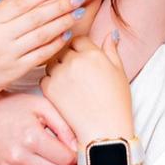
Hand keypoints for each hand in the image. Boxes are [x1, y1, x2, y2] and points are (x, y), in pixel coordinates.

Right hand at [0, 0, 82, 108]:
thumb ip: (0, 7)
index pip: (22, 3)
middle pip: (36, 17)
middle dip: (61, 5)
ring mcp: (8, 55)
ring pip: (42, 35)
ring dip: (63, 23)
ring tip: (78, 12)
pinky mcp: (14, 71)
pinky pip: (40, 55)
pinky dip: (55, 44)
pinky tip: (66, 34)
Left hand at [41, 29, 135, 148]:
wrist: (104, 130)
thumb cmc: (115, 102)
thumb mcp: (119, 72)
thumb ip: (111, 50)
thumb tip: (110, 34)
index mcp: (93, 53)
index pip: (78, 39)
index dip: (80, 48)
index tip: (84, 59)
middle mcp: (74, 60)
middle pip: (64, 50)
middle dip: (69, 57)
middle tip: (77, 73)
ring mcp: (60, 75)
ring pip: (52, 63)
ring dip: (58, 68)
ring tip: (70, 83)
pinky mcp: (50, 89)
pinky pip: (45, 78)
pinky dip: (51, 82)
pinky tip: (63, 92)